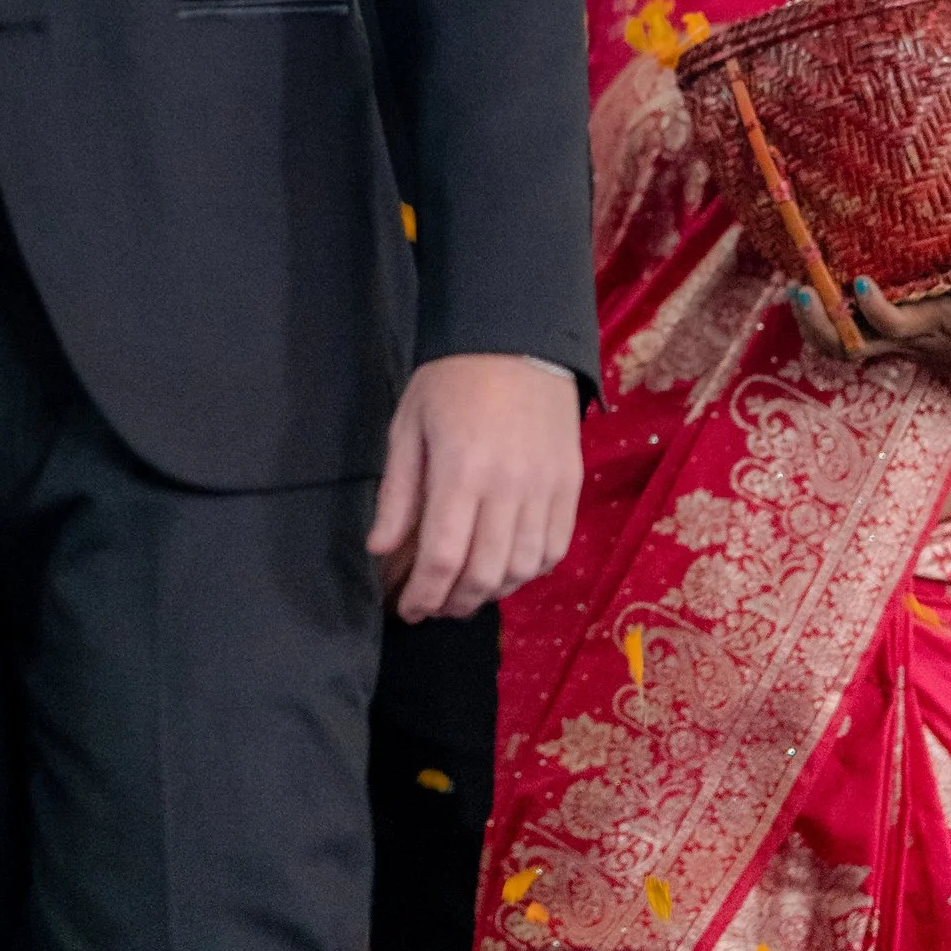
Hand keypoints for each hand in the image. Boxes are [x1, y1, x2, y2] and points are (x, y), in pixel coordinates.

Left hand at [369, 352, 582, 618]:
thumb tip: (379, 548)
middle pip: (484, 574)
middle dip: (454, 603)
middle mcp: (508, 486)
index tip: (407, 609)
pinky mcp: (570, 485)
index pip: (442, 557)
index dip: (423, 595)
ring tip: (466, 594)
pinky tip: (506, 571)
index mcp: (461, 470)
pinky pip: (554, 549)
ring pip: (521, 569)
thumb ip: (398, 492)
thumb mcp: (409, 425)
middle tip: (434, 607)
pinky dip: (529, 572)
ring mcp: (545, 488)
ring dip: (491, 594)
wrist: (519, 341)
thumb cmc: (453, 380)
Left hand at [793, 269, 950, 390]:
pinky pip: (840, 341)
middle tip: (800, 289)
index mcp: (929, 326)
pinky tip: (803, 295)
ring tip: (794, 289)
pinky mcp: (879, 340)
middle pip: (850, 346)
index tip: (860, 282)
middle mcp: (900, 340)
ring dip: (811, 324)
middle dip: (821, 323)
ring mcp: (886, 344)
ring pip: (838, 348)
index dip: (876, 309)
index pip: (895, 325)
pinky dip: (817, 324)